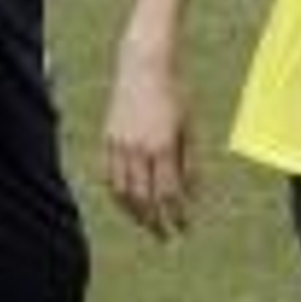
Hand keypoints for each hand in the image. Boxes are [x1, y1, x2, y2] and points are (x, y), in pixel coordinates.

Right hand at [103, 46, 197, 239]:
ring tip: (147, 223)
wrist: (143, 65)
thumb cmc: (174, 93)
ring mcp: (119, 144)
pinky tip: (129, 202)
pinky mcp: (107, 139)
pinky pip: (109, 176)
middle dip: (154, 222)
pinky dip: (119, 195)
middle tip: (165, 236)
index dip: (176, 216)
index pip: (168, 194)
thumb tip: (193, 197)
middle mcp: (137, 149)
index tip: (184, 229)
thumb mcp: (190, 128)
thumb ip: (191, 164)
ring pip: (122, 192)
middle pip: (143, 199)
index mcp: (162, 146)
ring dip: (135, 213)